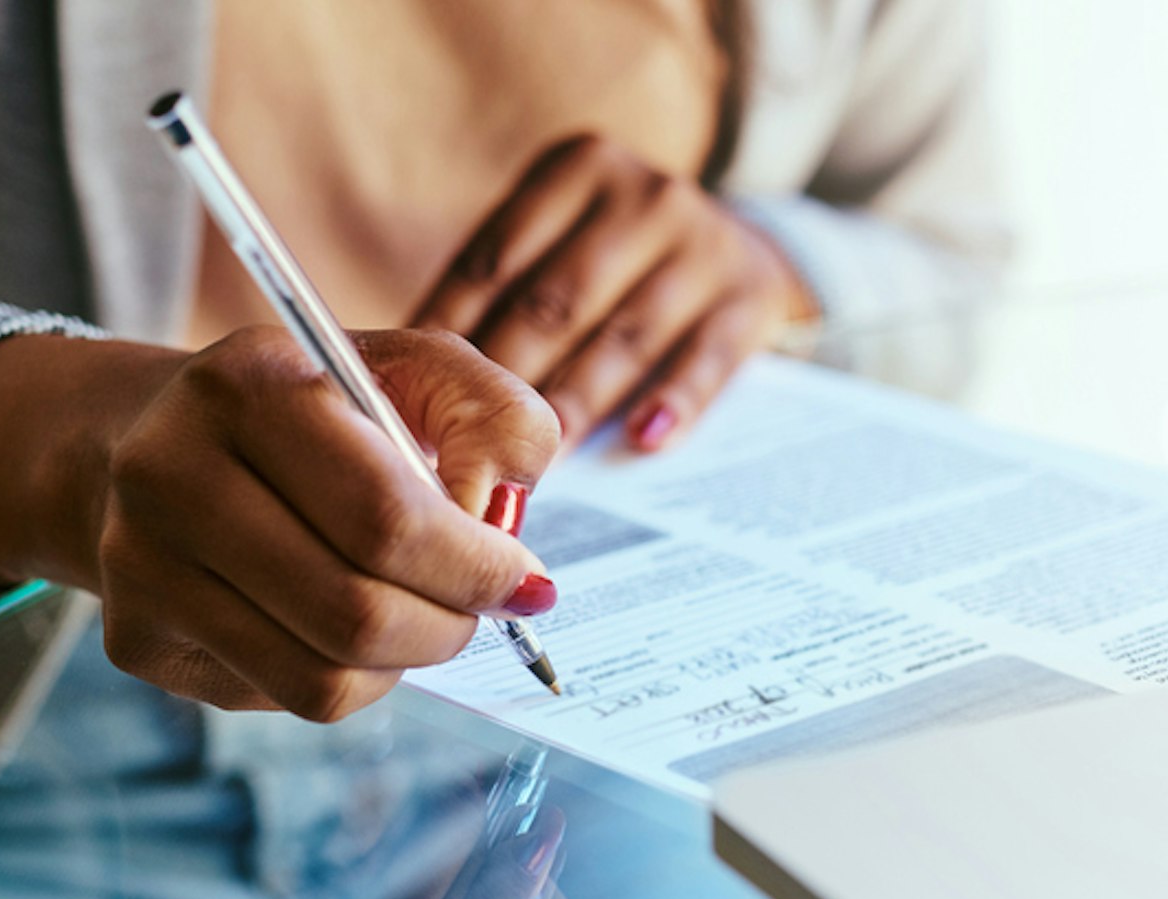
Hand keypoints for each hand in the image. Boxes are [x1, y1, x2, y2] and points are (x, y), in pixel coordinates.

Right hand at [0, 327, 560, 719]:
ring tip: (422, 614)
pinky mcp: (138, 637)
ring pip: (324, 675)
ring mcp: (139, 563)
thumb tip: (502, 519)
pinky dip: (351, 679)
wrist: (159, 440)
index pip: (384, 517)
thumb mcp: (415, 372)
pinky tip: (345, 626)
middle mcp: (170, 471)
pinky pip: (288, 697)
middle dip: (450, 624)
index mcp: (245, 385)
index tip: (525, 579)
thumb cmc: (315, 410)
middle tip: (482, 610)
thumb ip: (494, 419)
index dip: (476, 567)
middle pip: (354, 611)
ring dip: (406, 661)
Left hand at [412, 133, 818, 453]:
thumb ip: (505, 292)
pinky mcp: (750, 299)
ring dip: (574, 404)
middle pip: (555, 302)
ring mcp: (702, 245)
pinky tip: (642, 439)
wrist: (750, 251)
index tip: (417, 393)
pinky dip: (673, 402)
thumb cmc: (620, 264)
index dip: (449, 331)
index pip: (494, 259)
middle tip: (467, 443)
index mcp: (577, 170)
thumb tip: (421, 377)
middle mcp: (642, 196)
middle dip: (505, 380)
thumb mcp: (566, 242)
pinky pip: (705, 361)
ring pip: (623, 338)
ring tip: (535, 460)